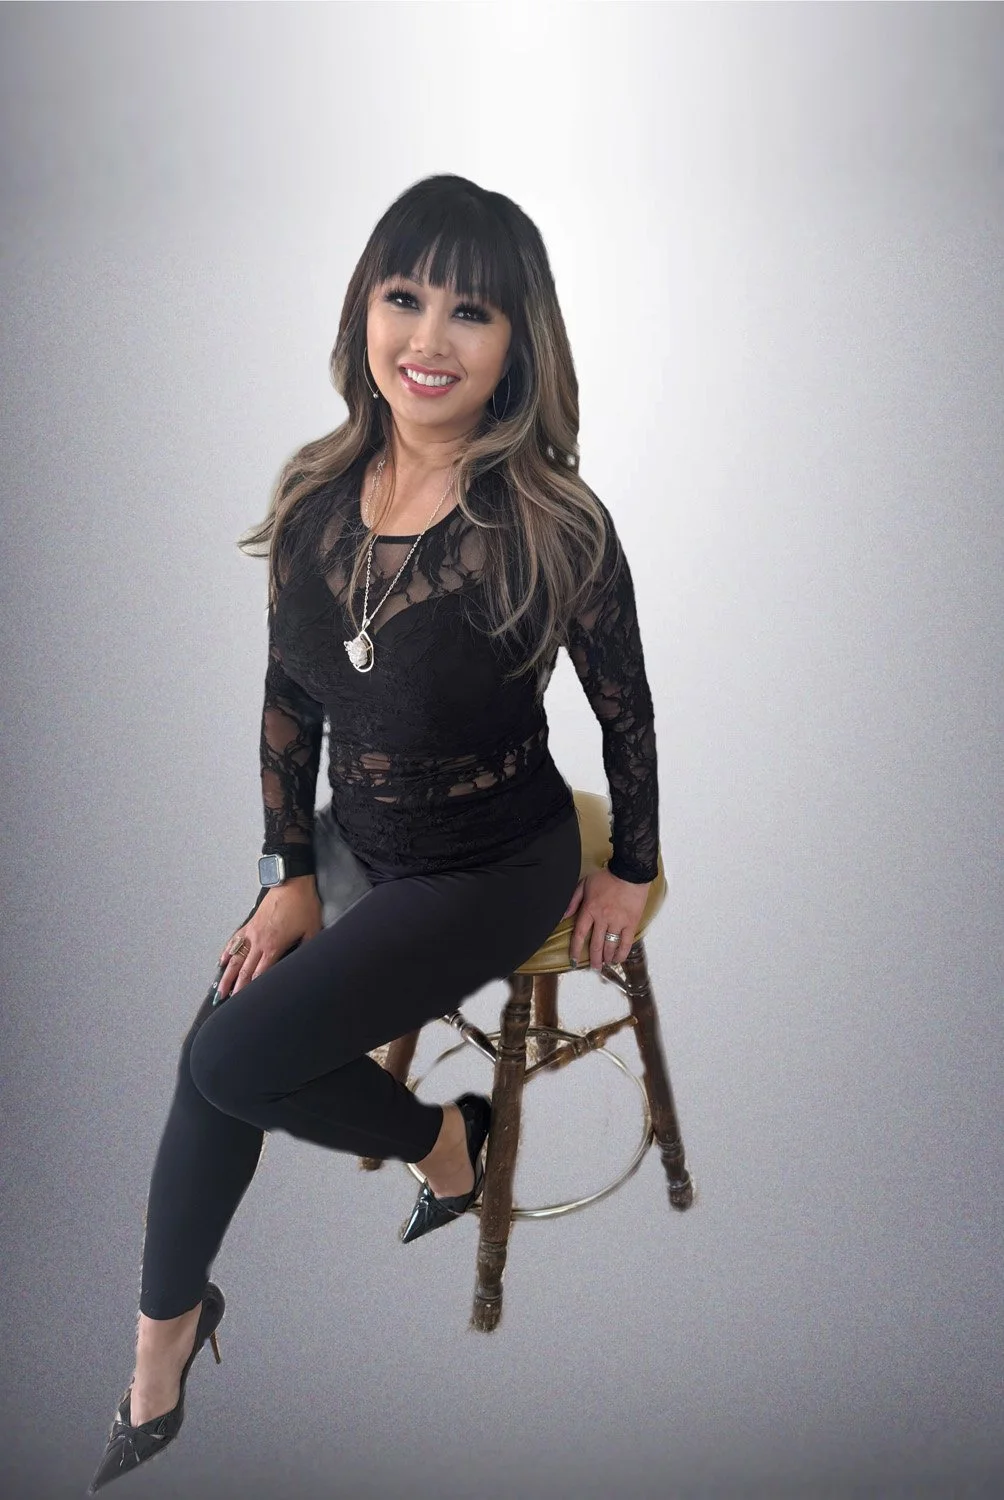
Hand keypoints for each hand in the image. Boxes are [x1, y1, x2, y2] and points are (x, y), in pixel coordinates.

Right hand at [215, 876, 321, 999]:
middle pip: (244, 969)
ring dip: (227, 975)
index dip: (253, 989)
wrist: (292, 882)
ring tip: (219, 988)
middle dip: (236, 987)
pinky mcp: (250, 923)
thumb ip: (307, 949)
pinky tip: (222, 961)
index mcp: (274, 946)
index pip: (260, 974)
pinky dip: (227, 951)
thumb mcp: (312, 930)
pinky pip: (235, 940)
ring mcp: (252, 932)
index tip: (246, 1001)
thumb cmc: (302, 904)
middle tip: (227, 1001)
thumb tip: (306, 962)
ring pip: (235, 958)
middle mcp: (259, 941)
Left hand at [562, 866, 650, 969]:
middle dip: (593, 958)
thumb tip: (562, 916)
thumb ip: (572, 901)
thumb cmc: (607, 877)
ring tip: (605, 964)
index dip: (575, 949)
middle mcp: (602, 918)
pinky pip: (626, 942)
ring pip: (610, 945)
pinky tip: (618, 959)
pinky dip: (622, 953)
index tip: (573, 960)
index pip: (580, 934)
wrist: (630, 872)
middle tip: (594, 967)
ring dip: (606, 957)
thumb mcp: (584, 884)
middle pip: (595, 944)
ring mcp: (617, 922)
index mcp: (589, 910)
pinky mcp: (631, 922)